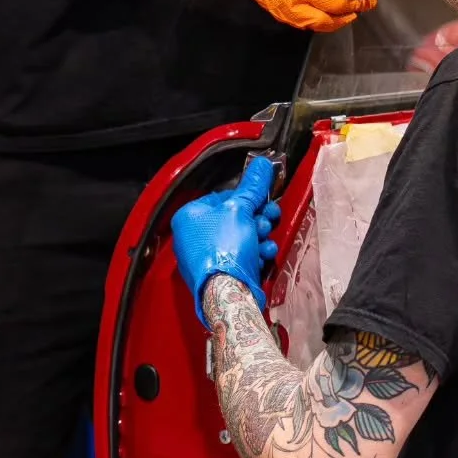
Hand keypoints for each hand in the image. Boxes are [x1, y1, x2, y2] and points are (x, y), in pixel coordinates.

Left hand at [172, 157, 281, 324]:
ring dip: (259, 237)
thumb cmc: (225, 247)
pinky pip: (239, 257)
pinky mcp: (219, 275)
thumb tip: (262, 164)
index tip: (262, 201)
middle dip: (257, 219)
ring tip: (264, 241)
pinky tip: (263, 256)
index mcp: (189, 216)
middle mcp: (193, 236)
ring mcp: (205, 258)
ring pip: (240, 239)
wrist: (227, 293)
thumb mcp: (241, 209)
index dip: (246, 199)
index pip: (222, 197)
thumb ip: (252, 186)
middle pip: (234, 218)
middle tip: (269, 219)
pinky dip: (254, 255)